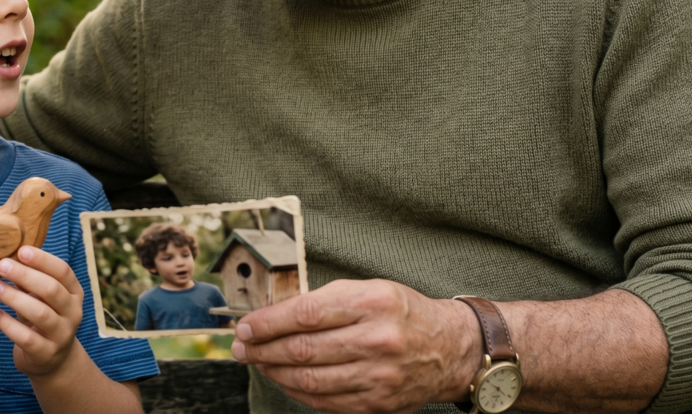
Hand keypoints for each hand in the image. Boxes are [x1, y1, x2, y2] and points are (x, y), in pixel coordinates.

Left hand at [0, 246, 85, 377]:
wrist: (51, 360)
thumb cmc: (41, 317)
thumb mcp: (41, 296)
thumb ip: (30, 278)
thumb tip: (6, 251)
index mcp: (73, 293)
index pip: (63, 271)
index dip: (42, 259)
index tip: (21, 250)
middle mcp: (72, 312)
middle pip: (51, 289)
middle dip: (25, 275)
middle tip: (1, 266)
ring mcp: (62, 334)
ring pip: (40, 313)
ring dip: (14, 298)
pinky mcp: (46, 353)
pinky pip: (27, 338)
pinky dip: (9, 325)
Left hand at [231, 278, 479, 413]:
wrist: (450, 348)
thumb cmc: (402, 313)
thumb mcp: (369, 290)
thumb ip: (323, 301)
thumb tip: (272, 316)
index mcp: (372, 302)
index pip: (305, 313)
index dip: (267, 323)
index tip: (245, 327)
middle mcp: (377, 339)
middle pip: (302, 349)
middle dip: (262, 349)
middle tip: (241, 348)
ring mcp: (379, 376)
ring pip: (310, 380)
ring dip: (274, 372)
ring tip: (258, 362)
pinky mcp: (379, 403)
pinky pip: (326, 402)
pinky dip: (298, 392)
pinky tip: (285, 380)